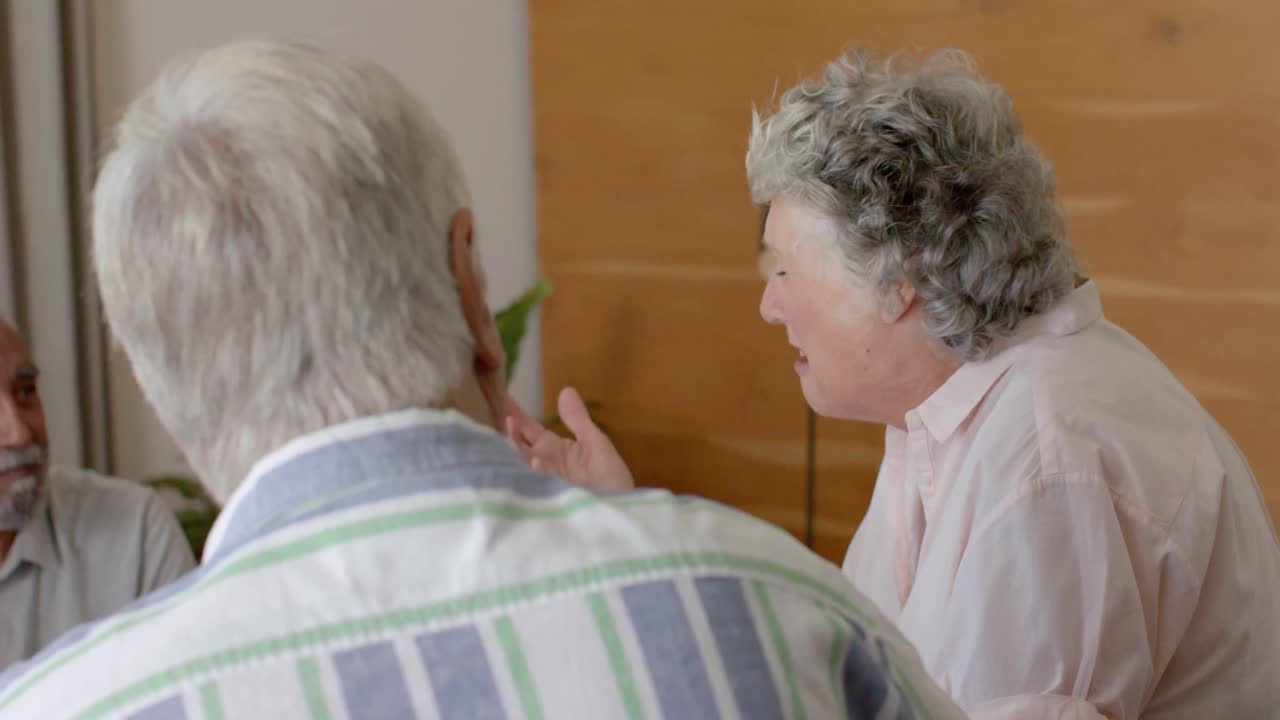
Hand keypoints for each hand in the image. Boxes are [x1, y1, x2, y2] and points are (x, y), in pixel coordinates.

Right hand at [505, 387, 634, 491]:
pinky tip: (536, 460)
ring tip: (510, 424)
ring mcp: (545, 480)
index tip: (499, 393)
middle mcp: (544, 463)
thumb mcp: (595, 442)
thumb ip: (578, 419)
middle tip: (493, 405)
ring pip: (523, 460)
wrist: (622, 507)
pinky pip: (539, 481)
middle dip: (509, 426)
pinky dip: (538, 471)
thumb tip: (565, 390)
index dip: (515, 411)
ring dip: (517, 444)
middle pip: (519, 442)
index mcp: (553, 448)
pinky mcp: (552, 496)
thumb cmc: (610, 477)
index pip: (528, 427)